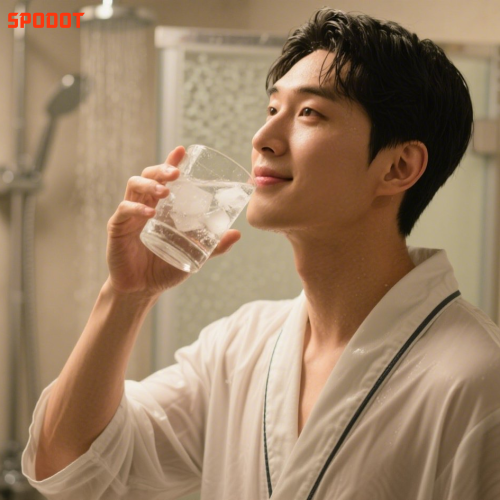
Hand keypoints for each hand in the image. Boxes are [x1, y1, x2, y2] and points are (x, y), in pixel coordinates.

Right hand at [106, 146, 240, 295]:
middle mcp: (144, 204)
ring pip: (135, 186)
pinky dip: (136, 208)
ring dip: (150, 184)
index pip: (165, 178)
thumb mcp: (194, 255)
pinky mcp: (118, 227)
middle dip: (162, 169)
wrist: (142, 289)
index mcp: (161, 206)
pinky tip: (150, 213)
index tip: (182, 151)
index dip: (171, 162)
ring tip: (165, 191)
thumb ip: (214, 246)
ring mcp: (130, 214)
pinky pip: (124, 210)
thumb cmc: (166, 267)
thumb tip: (237, 233)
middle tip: (177, 173)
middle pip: (148, 175)